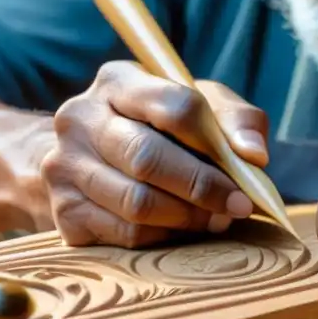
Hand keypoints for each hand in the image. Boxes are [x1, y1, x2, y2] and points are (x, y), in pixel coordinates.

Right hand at [40, 61, 268, 246]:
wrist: (86, 158)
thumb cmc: (159, 128)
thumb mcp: (201, 108)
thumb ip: (236, 121)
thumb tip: (254, 155)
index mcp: (118, 80)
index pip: (173, 105)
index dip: (215, 143)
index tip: (246, 173)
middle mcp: (80, 118)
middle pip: (147, 157)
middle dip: (202, 187)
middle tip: (237, 207)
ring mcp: (64, 165)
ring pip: (136, 203)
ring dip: (187, 218)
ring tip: (215, 220)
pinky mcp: (63, 210)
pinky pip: (124, 234)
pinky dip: (164, 238)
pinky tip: (181, 231)